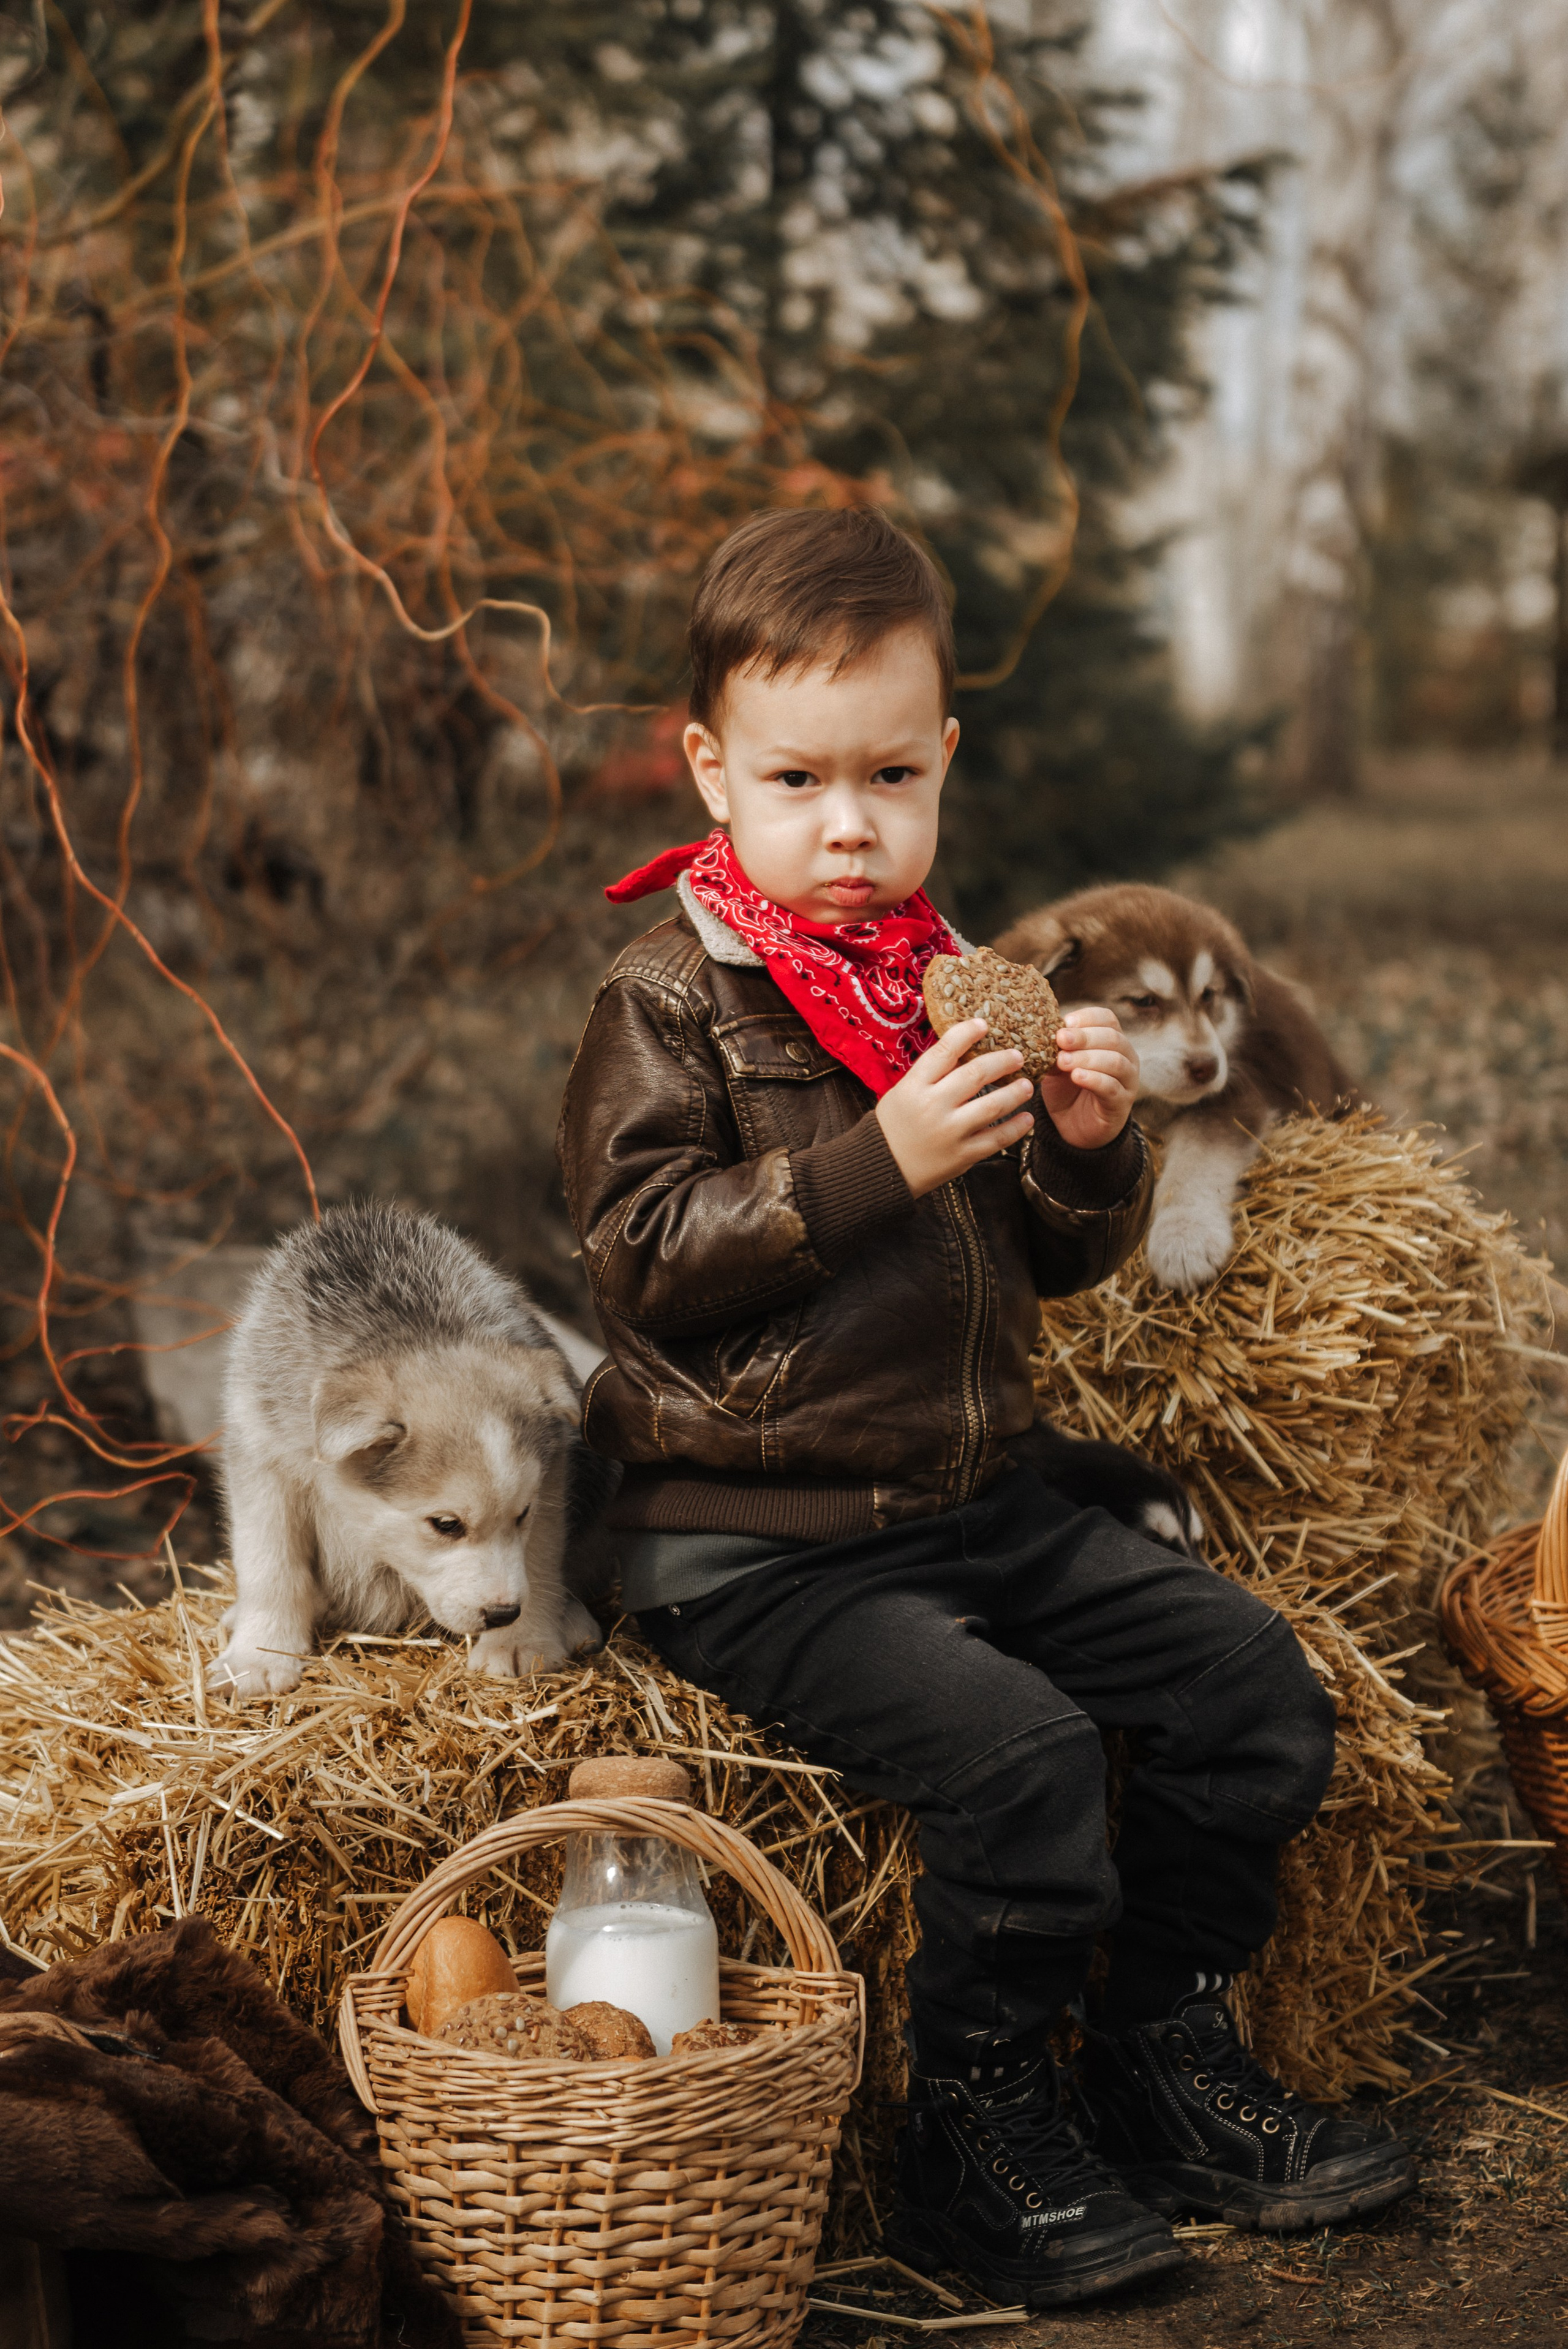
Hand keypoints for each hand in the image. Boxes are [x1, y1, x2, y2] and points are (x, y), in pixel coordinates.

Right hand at [876, 1019, 1034, 1197]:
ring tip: (1027, 1085)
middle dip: (1002, 1061)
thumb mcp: (903, 1091)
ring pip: (993, 1105)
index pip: (944, 1051)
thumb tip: (965, 1051)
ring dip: (1016, 1092)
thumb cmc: (895, 1125)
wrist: (884, 1167)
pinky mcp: (963, 1155)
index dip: (967, 1034)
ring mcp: (950, 1132)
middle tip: (1018, 1056)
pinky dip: (1016, 1127)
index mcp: (914, 1086)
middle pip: (976, 1074)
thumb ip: (930, 1074)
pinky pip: (997, 1139)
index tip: (983, 1024)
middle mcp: (933, 1106)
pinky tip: (1027, 1117)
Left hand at [1039, 1006, 1138, 1148]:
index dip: (1087, 1017)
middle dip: (1084, 1037)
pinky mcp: (1122, 1103)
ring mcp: (1127, 1080)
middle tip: (1060, 1039)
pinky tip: (1076, 1076)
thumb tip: (1043, 1032)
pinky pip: (1112, 1087)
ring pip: (1115, 1062)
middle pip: (1112, 1037)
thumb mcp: (1057, 1065)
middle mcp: (1125, 1057)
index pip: (1107, 1018)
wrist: (1073, 1126)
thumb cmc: (1067, 1089)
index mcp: (1111, 1040)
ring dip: (1087, 1058)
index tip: (1065, 1021)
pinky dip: (1094, 1079)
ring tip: (1063, 1061)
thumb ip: (1056, 1049)